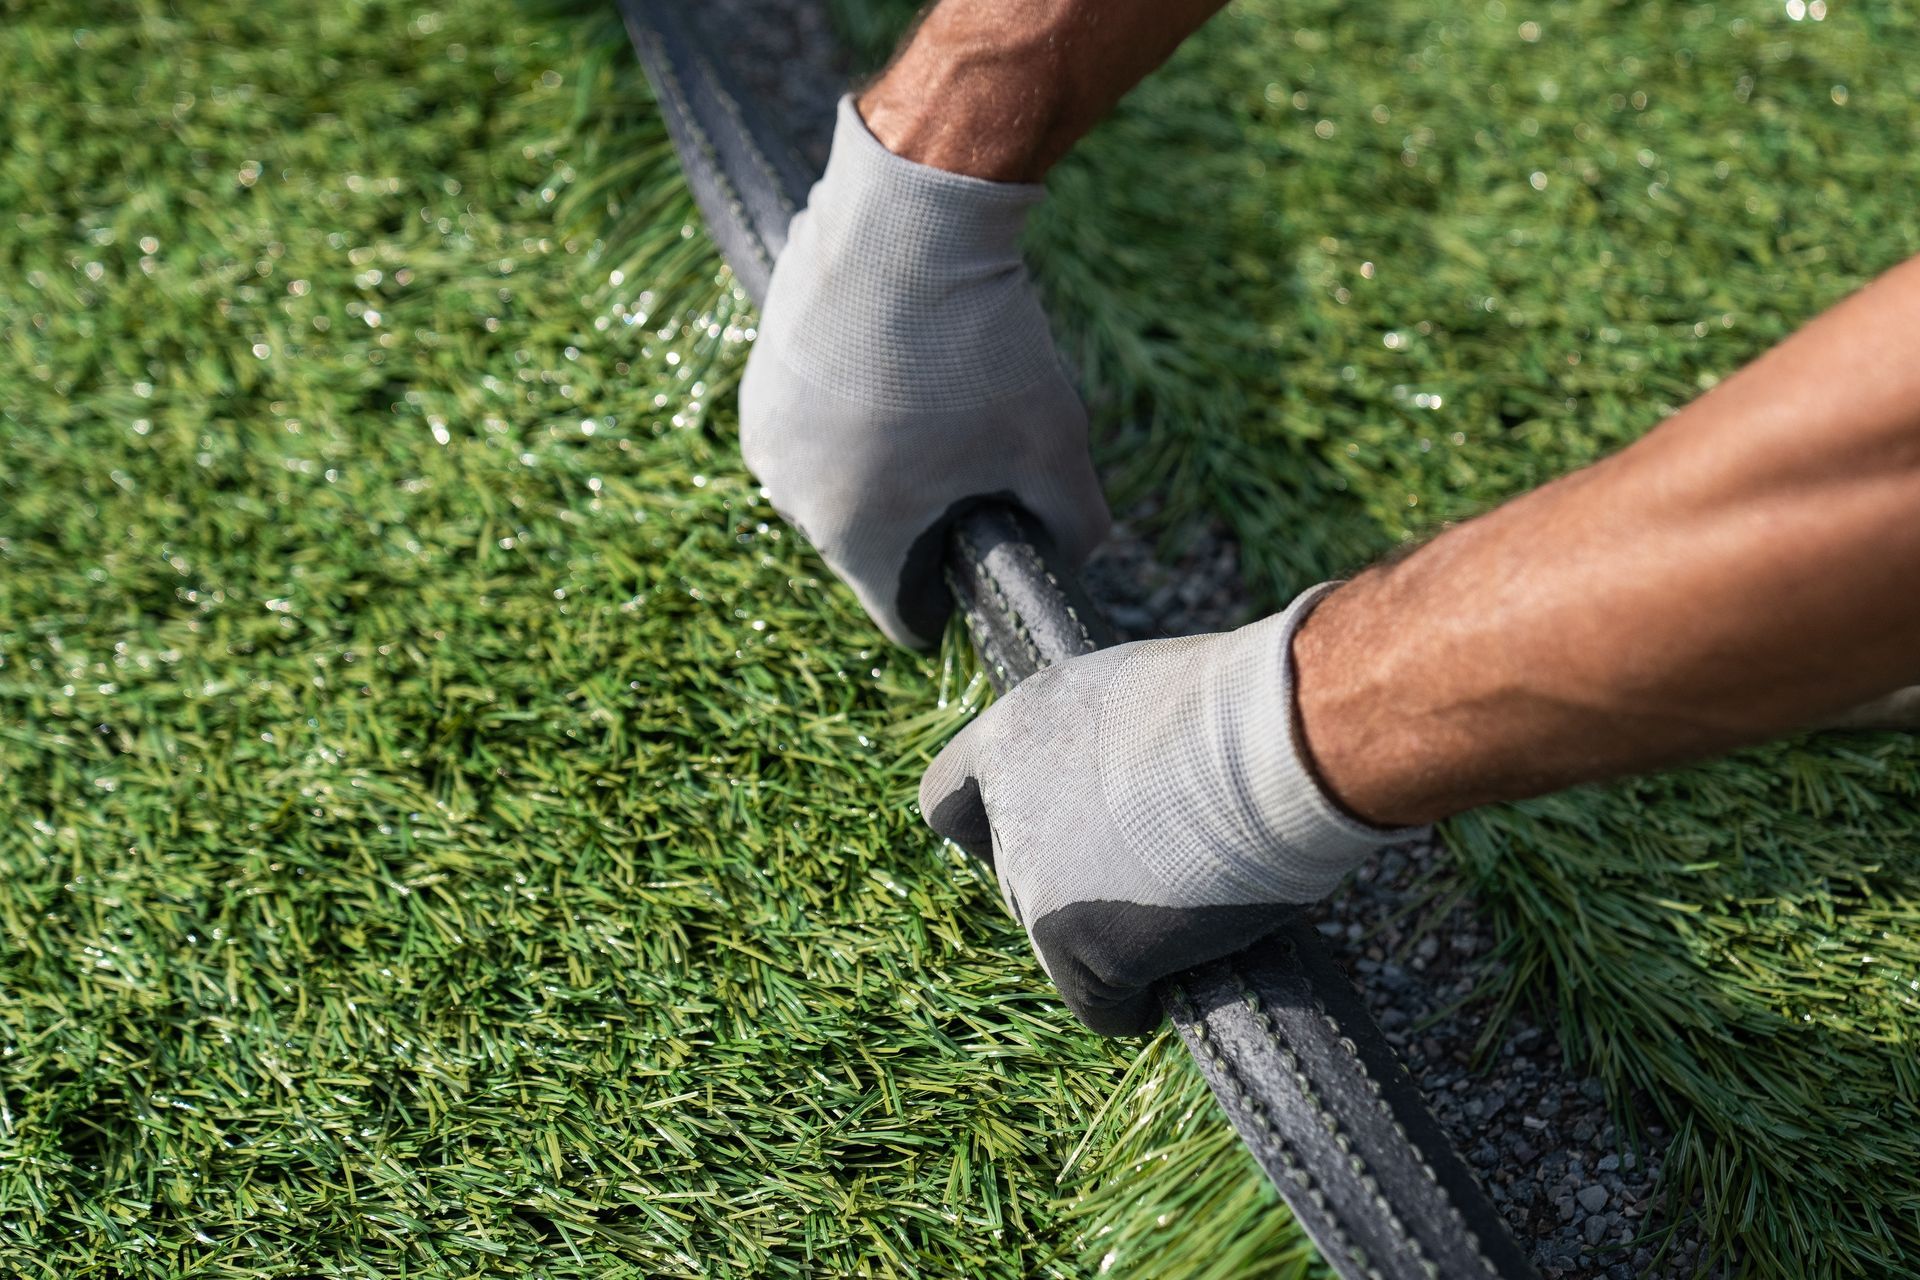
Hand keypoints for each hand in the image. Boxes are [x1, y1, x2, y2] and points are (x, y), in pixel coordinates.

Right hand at [739, 96, 1108, 648]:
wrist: (908, 215)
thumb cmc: (980, 346)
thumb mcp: (1055, 447)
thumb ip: (1074, 526)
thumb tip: (1075, 553)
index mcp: (853, 536)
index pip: (902, 617)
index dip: (953, 602)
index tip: (986, 563)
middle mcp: (790, 497)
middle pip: (872, 542)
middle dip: (924, 518)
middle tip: (978, 458)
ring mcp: (765, 428)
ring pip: (840, 476)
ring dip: (887, 459)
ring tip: (940, 397)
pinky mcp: (759, 366)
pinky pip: (816, 417)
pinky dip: (855, 404)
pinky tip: (899, 357)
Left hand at [918, 589, 1421, 1033]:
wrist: (1278, 744)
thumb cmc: (1242, 712)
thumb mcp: (1139, 704)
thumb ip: (1096, 754)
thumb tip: (1114, 809)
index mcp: (1010, 736)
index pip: (949, 801)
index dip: (996, 825)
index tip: (1053, 835)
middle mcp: (1007, 812)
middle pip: (1016, 878)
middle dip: (1073, 884)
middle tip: (1156, 868)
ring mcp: (1036, 884)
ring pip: (1058, 942)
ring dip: (1111, 936)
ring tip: (1189, 898)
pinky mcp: (1076, 946)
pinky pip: (1100, 1005)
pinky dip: (1134, 1002)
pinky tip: (1180, 975)